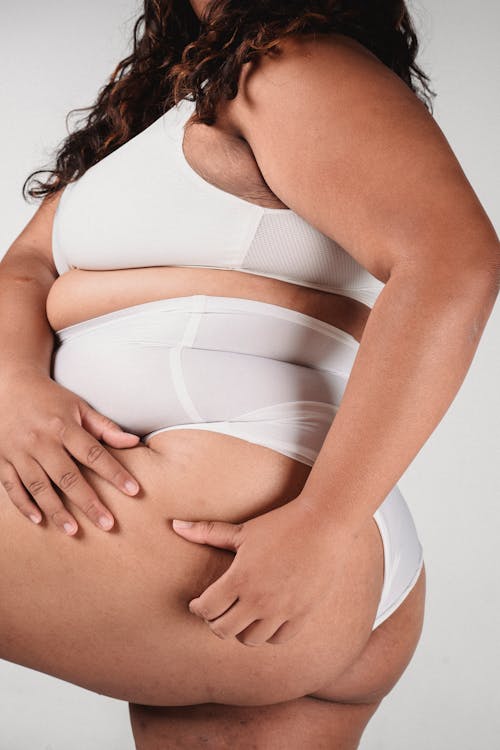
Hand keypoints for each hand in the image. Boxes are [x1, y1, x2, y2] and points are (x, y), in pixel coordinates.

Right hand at [0, 367, 140, 533]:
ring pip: (39, 487)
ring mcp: (20, 452)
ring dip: (56, 510)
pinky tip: (40, 520)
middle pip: (67, 476)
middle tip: (107, 523)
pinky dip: (24, 505)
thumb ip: (106, 428)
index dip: (114, 473)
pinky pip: (12, 487)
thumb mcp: (79, 407)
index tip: (133, 491)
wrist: (8, 387)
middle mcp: (41, 441)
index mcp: (63, 426)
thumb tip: (134, 443)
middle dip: (89, 502)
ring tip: (74, 530)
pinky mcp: (4, 460)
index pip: (94, 454)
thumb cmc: (51, 399)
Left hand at [172, 496, 350, 646]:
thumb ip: (207, 532)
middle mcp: (259, 600)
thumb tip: (175, 525)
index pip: (207, 610)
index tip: (198, 603)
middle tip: (216, 610)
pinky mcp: (302, 614)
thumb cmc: (281, 524)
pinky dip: (268, 634)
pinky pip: (279, 639)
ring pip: (251, 640)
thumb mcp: (242, 530)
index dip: (198, 608)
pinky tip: (265, 618)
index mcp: (240, 579)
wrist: (324, 524)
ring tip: (240, 615)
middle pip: (224, 630)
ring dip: (241, 630)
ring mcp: (282, 610)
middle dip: (215, 621)